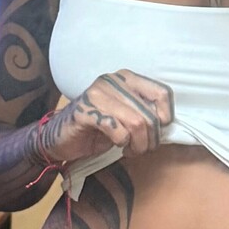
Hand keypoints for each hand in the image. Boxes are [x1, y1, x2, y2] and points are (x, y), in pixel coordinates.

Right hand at [37, 70, 173, 169]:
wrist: (61, 137)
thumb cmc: (99, 128)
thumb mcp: (128, 116)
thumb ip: (145, 112)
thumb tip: (167, 124)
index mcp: (126, 78)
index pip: (162, 93)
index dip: (165, 118)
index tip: (156, 131)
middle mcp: (112, 80)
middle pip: (149, 115)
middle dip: (150, 139)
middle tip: (142, 149)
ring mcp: (97, 94)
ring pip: (136, 123)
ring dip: (138, 145)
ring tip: (131, 150)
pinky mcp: (84, 112)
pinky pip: (116, 130)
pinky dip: (121, 143)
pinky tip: (117, 145)